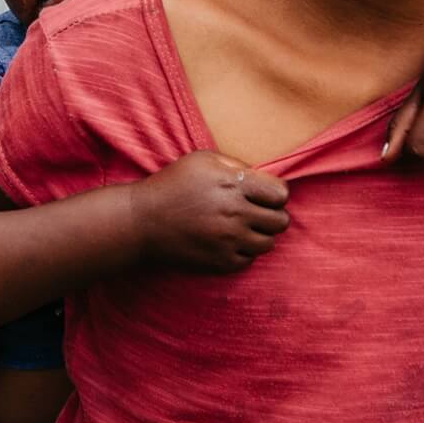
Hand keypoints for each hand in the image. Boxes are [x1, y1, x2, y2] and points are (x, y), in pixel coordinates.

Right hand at [129, 150, 289, 273]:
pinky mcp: (221, 262)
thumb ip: (236, 165)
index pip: (281, 194)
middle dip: (271, 214)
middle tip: (254, 212)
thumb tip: (262, 178)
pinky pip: (250, 259)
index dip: (275, 193)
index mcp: (233, 185)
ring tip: (241, 227)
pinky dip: (243, 251)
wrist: (142, 222)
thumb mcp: (202, 160)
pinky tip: (226, 240)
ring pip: (269, 243)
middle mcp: (235, 214)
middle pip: (280, 221)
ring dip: (259, 234)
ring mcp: (229, 240)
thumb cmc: (172, 185)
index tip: (262, 194)